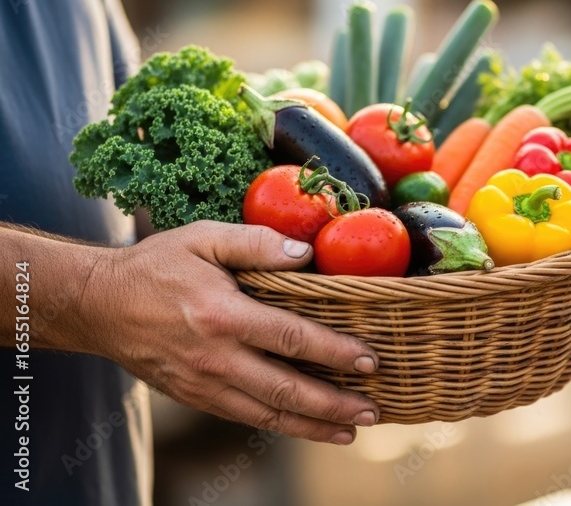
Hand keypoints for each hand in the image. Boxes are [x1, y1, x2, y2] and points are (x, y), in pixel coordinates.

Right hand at [78, 221, 379, 443]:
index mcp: (223, 315)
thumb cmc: (156, 266)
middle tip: (372, 413)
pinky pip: (245, 417)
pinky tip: (306, 427)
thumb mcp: (204, 238)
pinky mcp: (195, 397)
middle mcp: (216, 357)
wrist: (98, 305)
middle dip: (334, 405)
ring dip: (313, 426)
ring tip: (350, 432)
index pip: (291, 338)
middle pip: (287, 390)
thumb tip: (306, 252)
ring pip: (268, 414)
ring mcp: (204, 384)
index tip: (368, 361)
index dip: (334, 352)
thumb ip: (257, 243)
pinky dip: (280, 426)